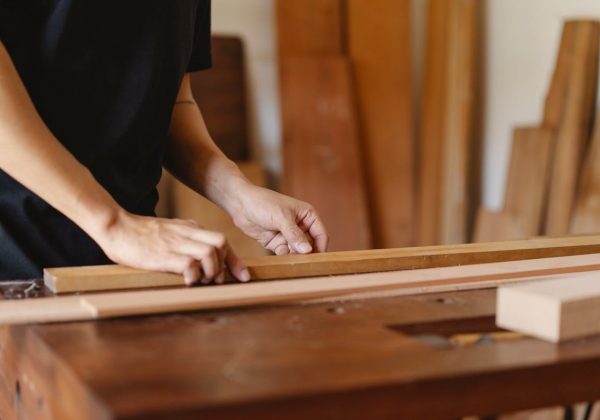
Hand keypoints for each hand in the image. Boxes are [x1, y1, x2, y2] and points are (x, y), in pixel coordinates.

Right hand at [94, 210, 249, 284]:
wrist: (115, 226)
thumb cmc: (138, 234)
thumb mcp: (168, 230)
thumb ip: (183, 238)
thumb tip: (196, 254)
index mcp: (188, 228)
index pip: (221, 240)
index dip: (234, 260)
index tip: (242, 276)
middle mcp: (186, 233)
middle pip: (221, 242)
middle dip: (225, 264)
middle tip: (216, 280)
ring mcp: (176, 243)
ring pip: (210, 252)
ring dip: (211, 271)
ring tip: (201, 281)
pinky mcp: (164, 255)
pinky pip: (189, 264)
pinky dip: (194, 276)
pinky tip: (187, 282)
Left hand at [229, 184, 328, 254]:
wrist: (240, 204)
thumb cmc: (263, 203)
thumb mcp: (281, 217)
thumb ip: (294, 234)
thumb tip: (307, 250)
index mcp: (307, 215)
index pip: (321, 233)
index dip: (321, 246)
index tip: (318, 259)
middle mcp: (300, 226)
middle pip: (311, 245)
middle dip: (308, 254)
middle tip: (305, 265)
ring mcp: (288, 235)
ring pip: (298, 251)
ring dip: (297, 258)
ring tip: (294, 264)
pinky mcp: (277, 242)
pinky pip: (286, 254)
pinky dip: (286, 259)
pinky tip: (283, 262)